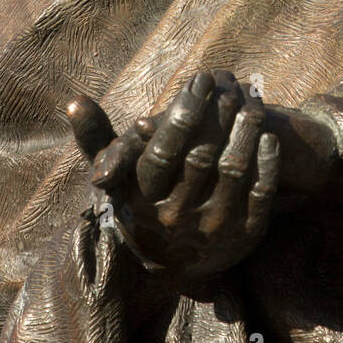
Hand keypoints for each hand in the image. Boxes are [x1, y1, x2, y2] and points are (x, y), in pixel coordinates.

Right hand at [67, 70, 279, 279]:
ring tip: (252, 101)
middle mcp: (176, 216)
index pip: (163, 148)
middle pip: (202, 155)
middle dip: (220, 112)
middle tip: (231, 81)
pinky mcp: (245, 237)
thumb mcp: (116, 175)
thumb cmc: (141, 204)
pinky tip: (267, 136)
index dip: (185, 108)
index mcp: (144, 198)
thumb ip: (96, 138)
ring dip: (246, 131)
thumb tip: (74, 100)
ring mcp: (213, 228)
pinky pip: (261, 194)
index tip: (200, 78)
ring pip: (234, 170)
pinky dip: (266, 162)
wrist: (174, 264)